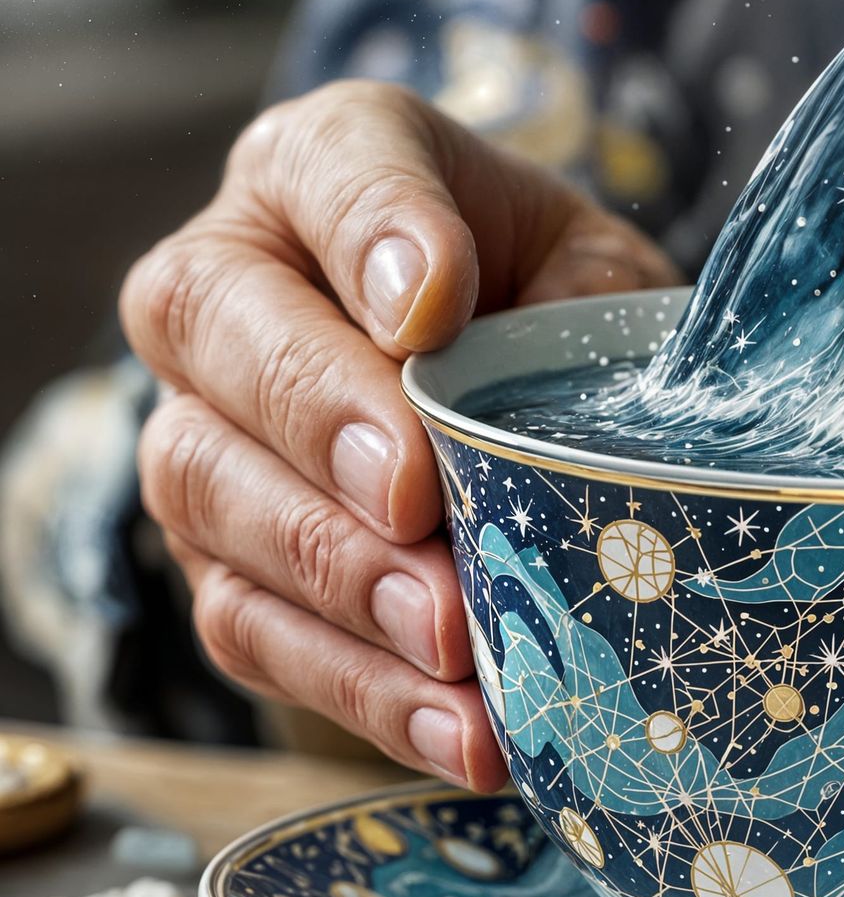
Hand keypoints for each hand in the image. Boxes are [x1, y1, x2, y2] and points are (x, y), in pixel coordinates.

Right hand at [121, 81, 675, 785]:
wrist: (503, 363)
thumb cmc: (545, 295)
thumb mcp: (588, 268)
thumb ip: (579, 306)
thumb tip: (558, 422)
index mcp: (326, 165)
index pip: (332, 170)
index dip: (376, 236)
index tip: (435, 307)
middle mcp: (229, 283)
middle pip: (222, 332)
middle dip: (324, 421)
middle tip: (419, 500)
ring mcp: (201, 424)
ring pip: (210, 490)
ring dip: (336, 575)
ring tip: (452, 636)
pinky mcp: (218, 557)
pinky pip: (252, 627)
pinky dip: (358, 688)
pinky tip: (460, 731)